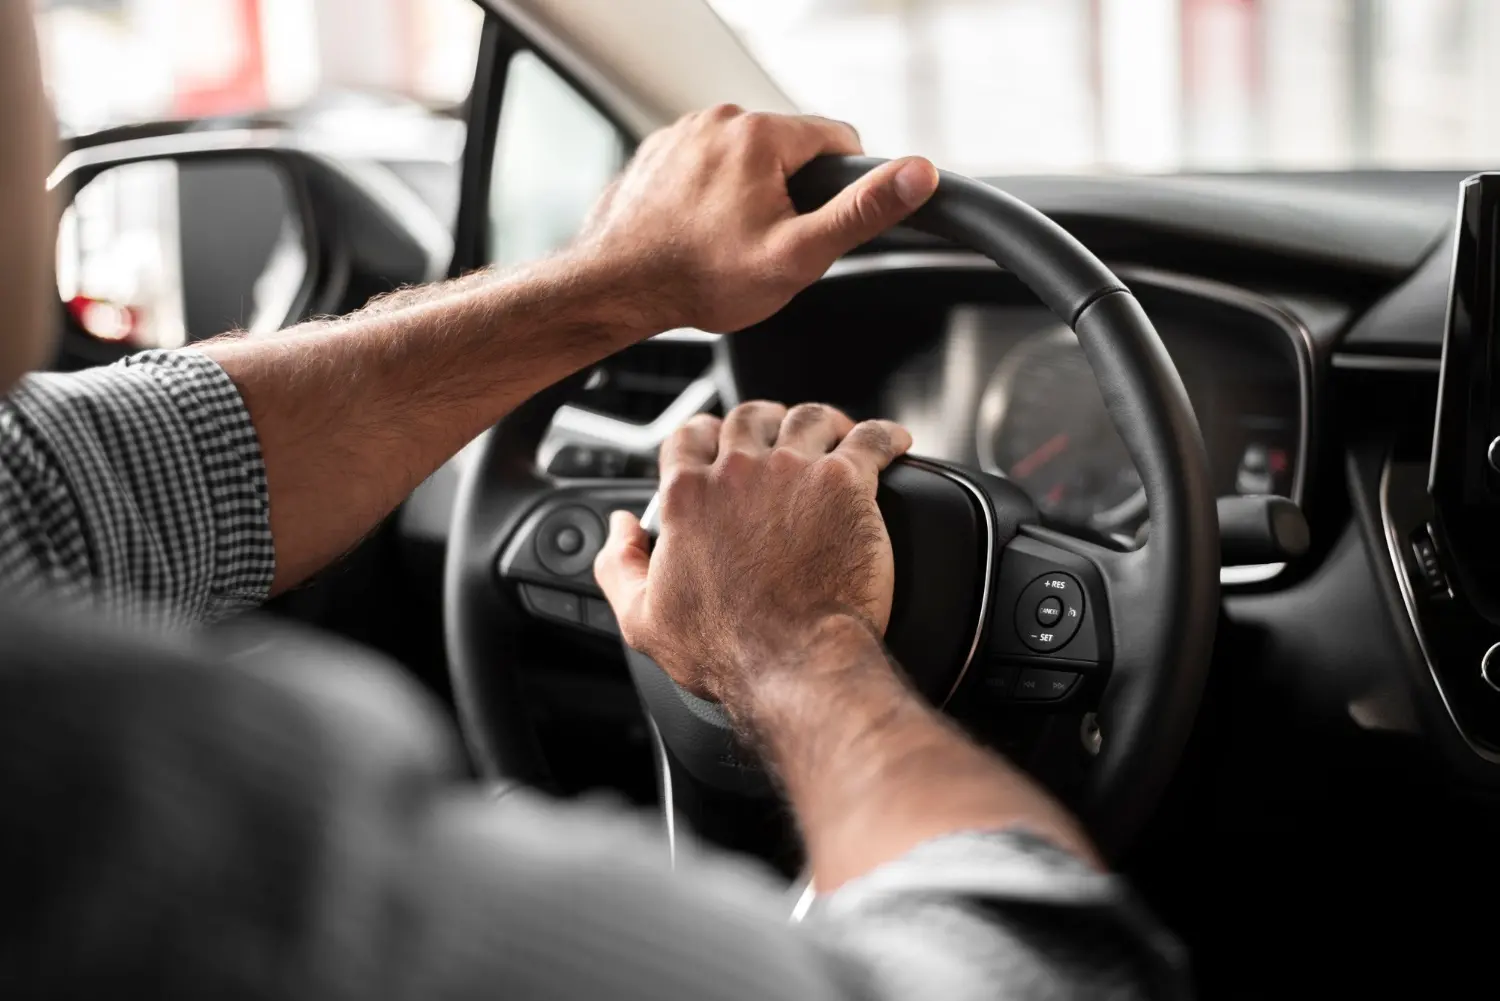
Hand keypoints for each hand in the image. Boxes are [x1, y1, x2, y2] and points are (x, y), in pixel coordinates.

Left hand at [573, 106, 938, 334]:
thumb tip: (918, 174)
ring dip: (749, 196)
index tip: (817, 225)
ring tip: (727, 244)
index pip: (838, 140)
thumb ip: (863, 211)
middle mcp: (719, 120)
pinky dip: (709, 197)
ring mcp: (683, 133)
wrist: (617, 288)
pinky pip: (705, 167)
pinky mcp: (658, 153)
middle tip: (767, 245)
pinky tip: (697, 234)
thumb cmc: (701, 278)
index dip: (841, 188)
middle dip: (791, 196)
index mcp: (761, 133)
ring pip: (746, 160)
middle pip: (790, 151)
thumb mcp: (800, 253)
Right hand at [593, 401, 912, 708]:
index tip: (718, 444)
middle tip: (780, 436)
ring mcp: (796, 472)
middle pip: (750, 416)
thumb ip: (620, 564)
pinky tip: (892, 441)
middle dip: (764, 420)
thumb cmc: (727, 650)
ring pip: (810, 417)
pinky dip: (883, 435)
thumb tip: (619, 528)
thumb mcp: (643, 619)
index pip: (689, 435)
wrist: (795, 663)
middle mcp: (740, 472)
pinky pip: (872, 438)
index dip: (704, 434)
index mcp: (689, 496)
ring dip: (822, 421)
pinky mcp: (848, 484)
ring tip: (837, 434)